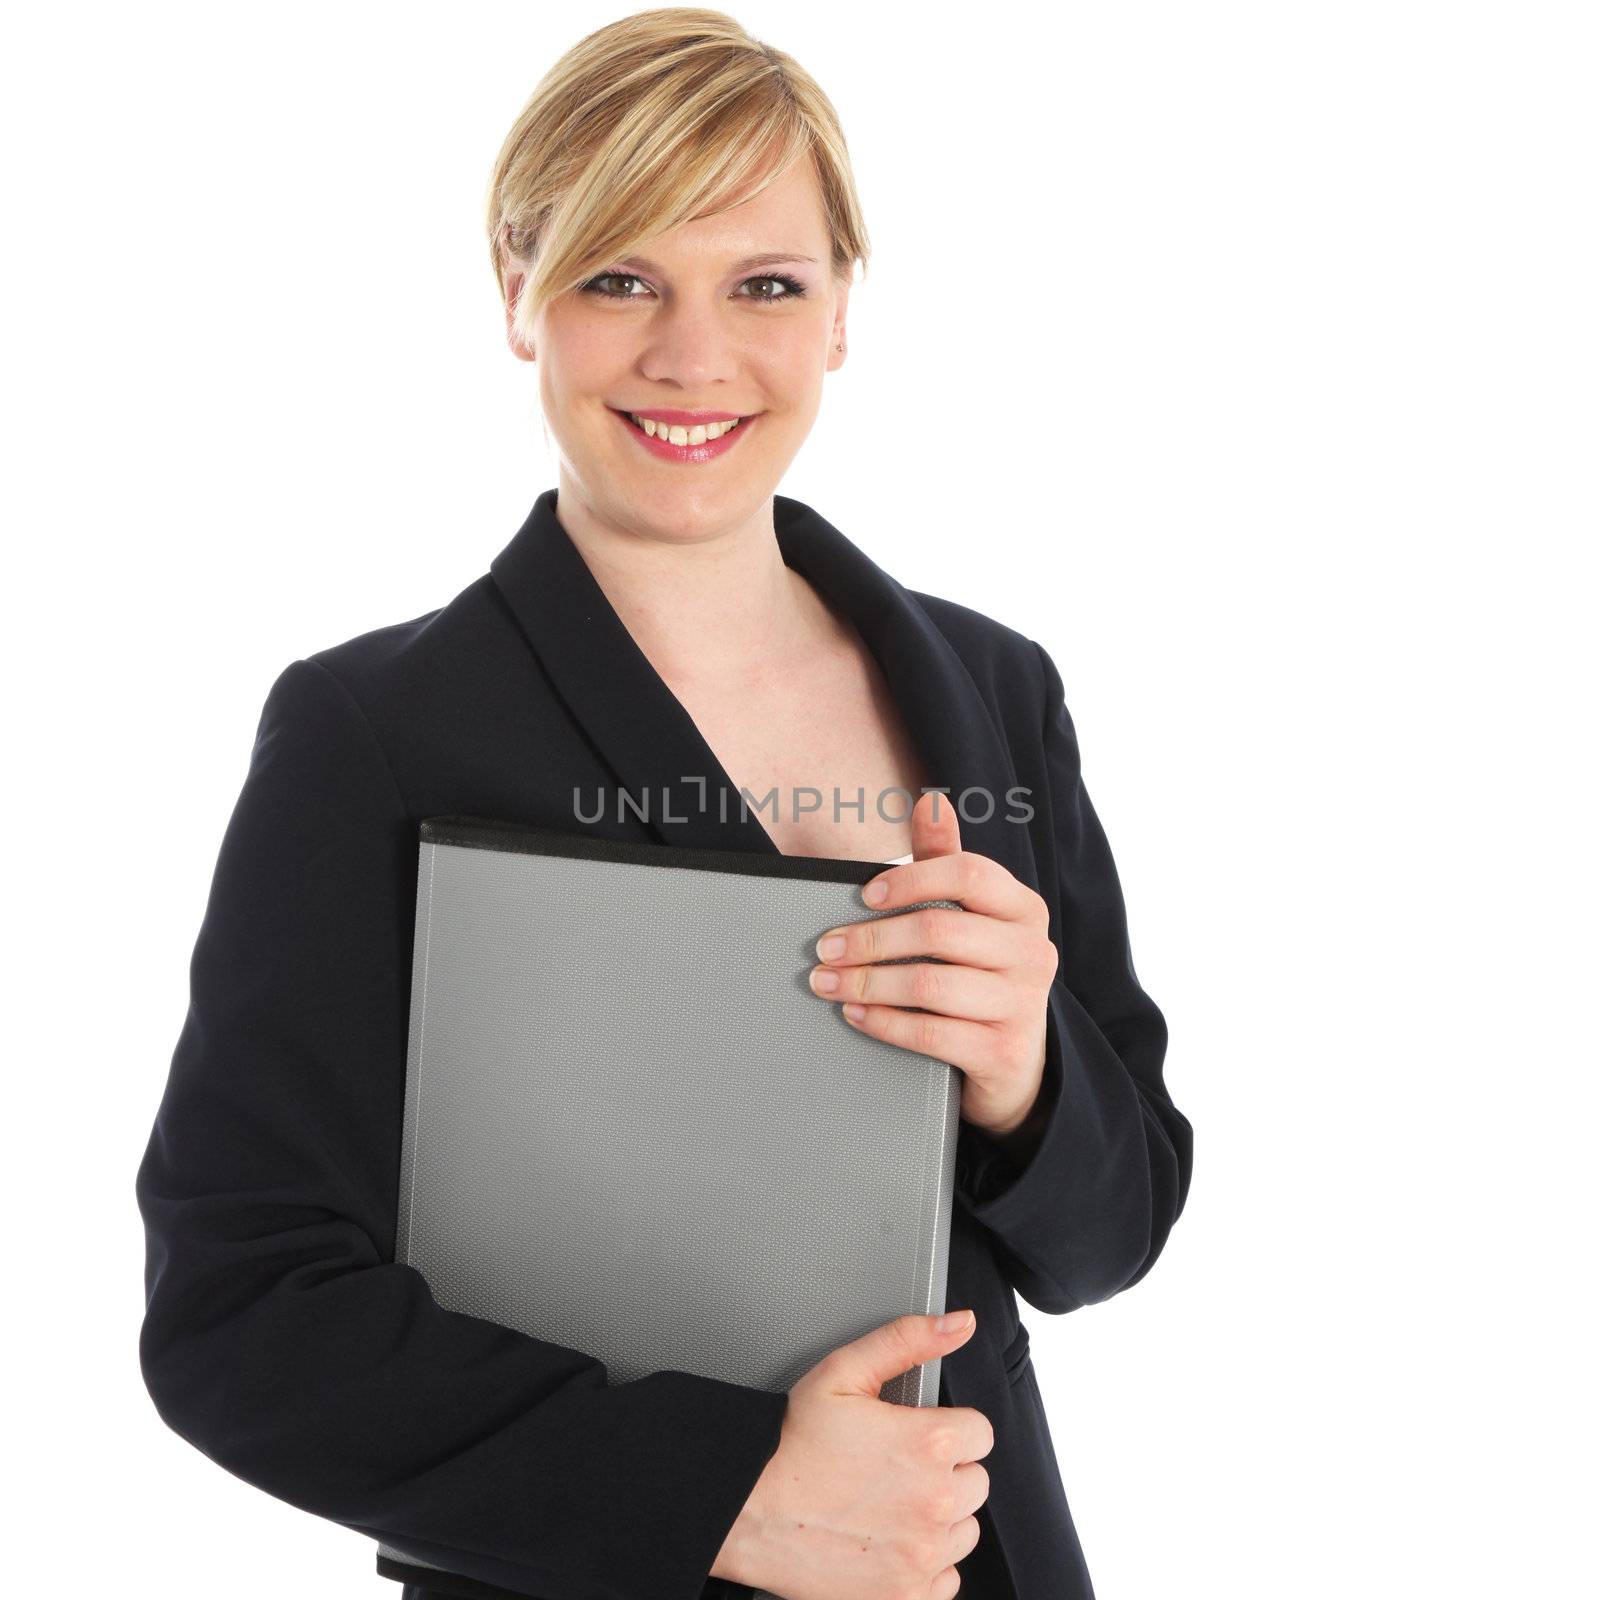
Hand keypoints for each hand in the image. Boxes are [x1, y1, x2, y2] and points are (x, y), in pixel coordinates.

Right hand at [713, 1310, 993, 1599]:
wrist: (746, 1511)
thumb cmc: (789, 1445)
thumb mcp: (844, 1371)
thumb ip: (908, 1340)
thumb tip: (957, 1324)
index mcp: (927, 1443)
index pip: (980, 1432)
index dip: (947, 1427)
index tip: (918, 1434)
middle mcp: (934, 1501)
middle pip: (976, 1481)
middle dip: (944, 1471)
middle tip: (895, 1467)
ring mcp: (922, 1554)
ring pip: (964, 1529)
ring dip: (938, 1517)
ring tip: (889, 1502)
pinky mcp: (906, 1594)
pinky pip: (946, 1579)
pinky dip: (925, 1563)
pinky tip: (889, 1540)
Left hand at [808, 792, 1058, 1149]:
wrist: (1014, 1065)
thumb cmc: (981, 976)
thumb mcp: (971, 918)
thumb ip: (946, 861)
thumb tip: (931, 802)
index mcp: (1023, 909)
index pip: (968, 873)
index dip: (911, 879)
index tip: (865, 894)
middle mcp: (1032, 953)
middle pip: (939, 931)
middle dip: (870, 939)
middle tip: (825, 947)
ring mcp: (1023, 1006)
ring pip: (929, 986)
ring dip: (866, 983)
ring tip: (828, 982)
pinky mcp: (1004, 1053)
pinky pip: (931, 1034)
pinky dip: (883, 1022)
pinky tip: (855, 1013)